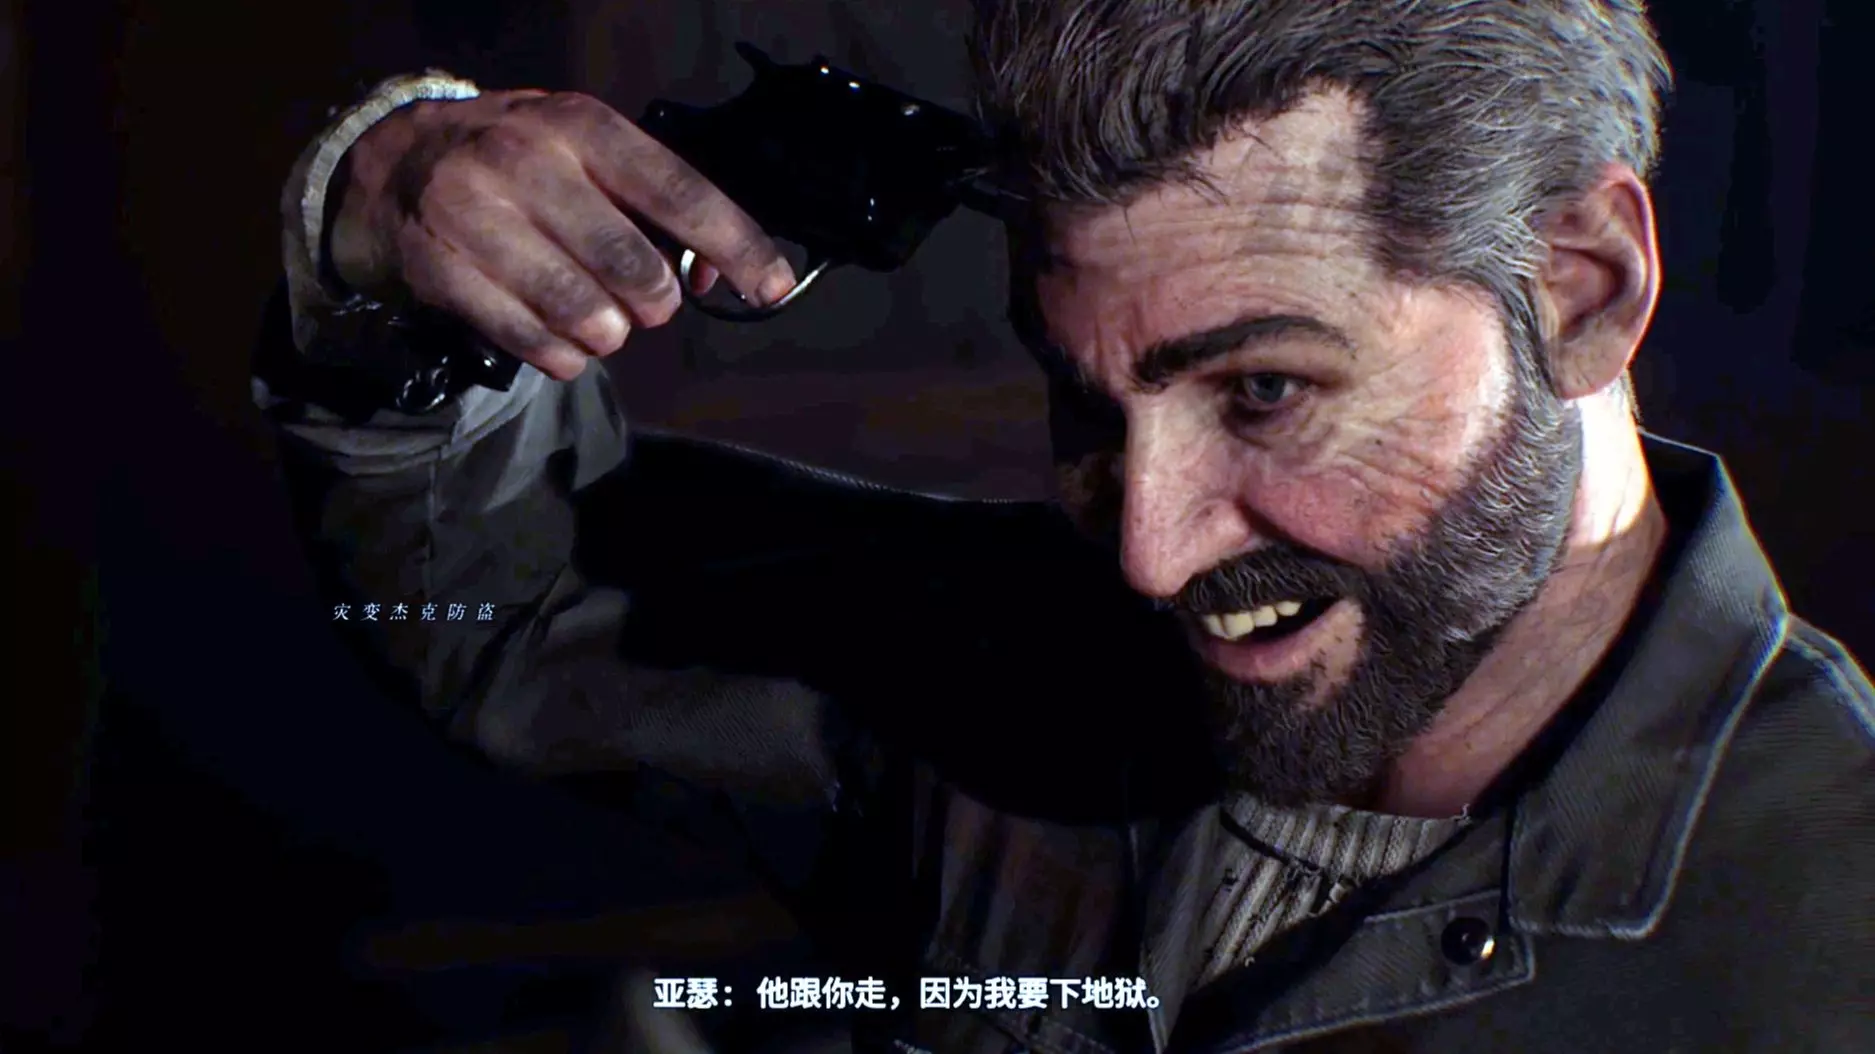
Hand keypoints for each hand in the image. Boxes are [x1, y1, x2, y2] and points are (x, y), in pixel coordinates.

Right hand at [328, 91, 797, 379]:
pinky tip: (561, 340)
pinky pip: (532, 340)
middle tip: (646, 303)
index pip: (678, 193)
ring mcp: (476, 214)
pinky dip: (562, 356)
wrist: (397, 164)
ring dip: (609, 334)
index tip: (774, 287)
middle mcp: (526, 162)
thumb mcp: (589, 157)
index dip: (736, 246)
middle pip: (633, 268)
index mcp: (580, 127)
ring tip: (600, 321)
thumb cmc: (522, 165)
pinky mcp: (440, 268)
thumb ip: (659, 210)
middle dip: (656, 303)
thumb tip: (720, 275)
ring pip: (584, 313)